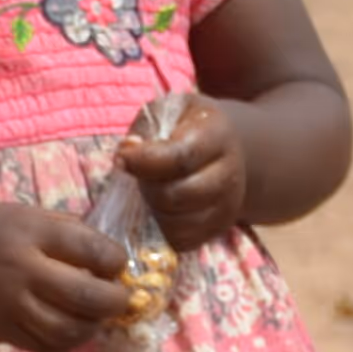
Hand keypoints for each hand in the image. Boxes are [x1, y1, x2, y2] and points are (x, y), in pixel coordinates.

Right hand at [0, 205, 133, 351]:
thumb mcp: (25, 215)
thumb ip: (67, 230)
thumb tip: (112, 255)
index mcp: (29, 232)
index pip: (89, 248)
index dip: (115, 260)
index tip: (118, 263)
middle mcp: (20, 270)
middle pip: (85, 295)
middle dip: (115, 300)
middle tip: (121, 297)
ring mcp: (10, 306)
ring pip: (69, 329)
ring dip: (94, 325)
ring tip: (98, 314)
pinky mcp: (2, 332)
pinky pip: (47, 345)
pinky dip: (69, 340)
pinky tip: (74, 326)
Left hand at [114, 94, 247, 247]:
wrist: (227, 150)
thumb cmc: (187, 127)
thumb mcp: (168, 111)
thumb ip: (145, 128)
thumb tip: (127, 152)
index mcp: (218, 135)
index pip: (180, 157)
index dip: (144, 161)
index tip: (121, 159)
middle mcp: (231, 173)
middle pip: (177, 195)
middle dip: (147, 187)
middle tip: (138, 175)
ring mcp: (229, 206)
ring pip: (178, 223)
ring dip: (153, 209)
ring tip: (151, 189)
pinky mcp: (219, 229)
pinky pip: (182, 240)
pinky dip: (163, 227)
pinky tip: (160, 207)